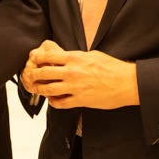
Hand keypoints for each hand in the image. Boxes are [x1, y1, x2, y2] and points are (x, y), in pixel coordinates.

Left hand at [24, 40, 139, 109]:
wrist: (127, 83)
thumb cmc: (113, 67)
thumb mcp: (93, 55)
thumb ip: (77, 57)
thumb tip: (65, 56)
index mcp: (75, 58)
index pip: (48, 56)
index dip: (37, 58)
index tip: (33, 60)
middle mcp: (72, 72)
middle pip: (43, 73)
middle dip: (34, 74)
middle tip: (31, 76)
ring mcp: (75, 87)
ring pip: (48, 89)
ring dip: (40, 89)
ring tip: (38, 89)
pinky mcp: (80, 100)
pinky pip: (60, 103)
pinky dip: (53, 102)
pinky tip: (53, 100)